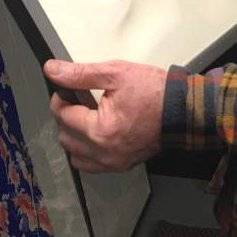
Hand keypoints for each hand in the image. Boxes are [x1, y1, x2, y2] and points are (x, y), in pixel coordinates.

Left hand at [44, 59, 166, 172]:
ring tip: (86, 117)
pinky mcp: (122, 165)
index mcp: (101, 130)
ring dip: (74, 137)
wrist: (183, 110)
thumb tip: (54, 71)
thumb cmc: (156, 92)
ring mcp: (114, 162)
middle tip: (77, 100)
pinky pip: (91, 165)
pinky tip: (95, 133)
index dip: (60, 99)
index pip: (62, 116)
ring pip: (75, 155)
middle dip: (66, 117)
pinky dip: (87, 151)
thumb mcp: (116, 74)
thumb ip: (80, 74)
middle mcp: (105, 152)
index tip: (65, 90)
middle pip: (65, 137)